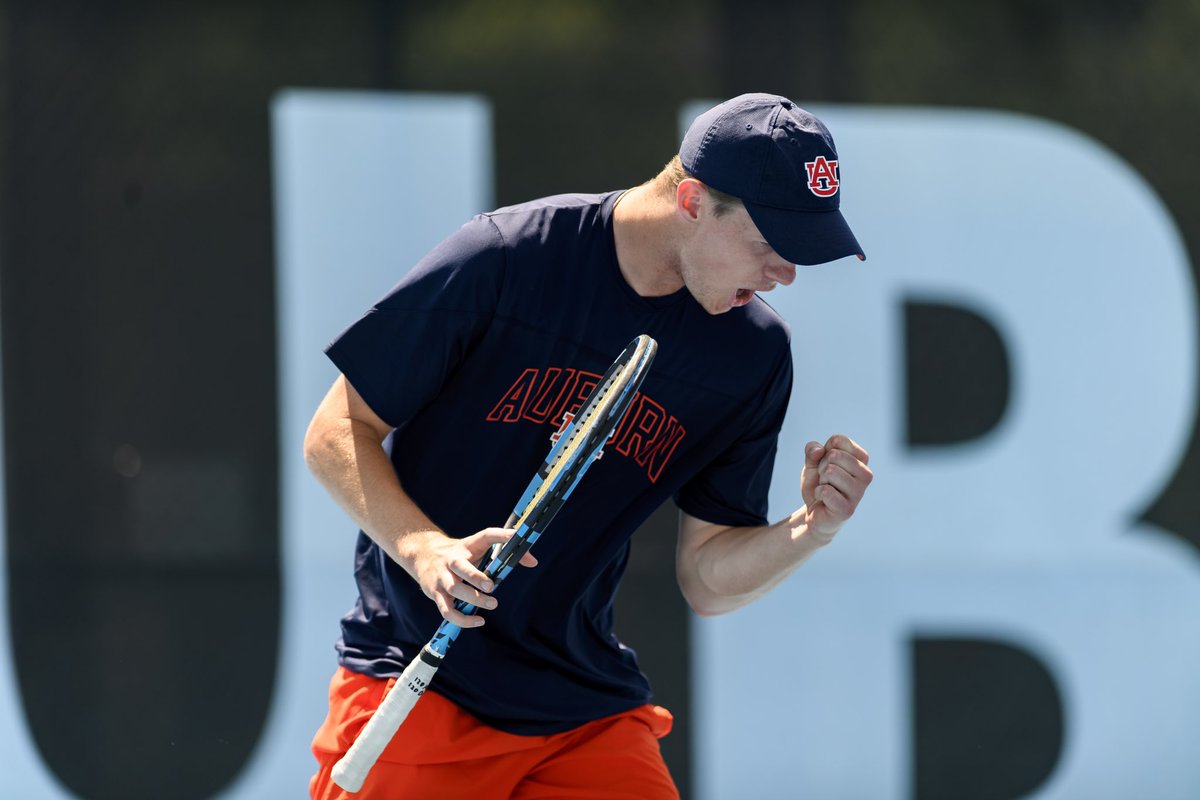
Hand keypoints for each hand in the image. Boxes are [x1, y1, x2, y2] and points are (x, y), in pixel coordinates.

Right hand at [401, 527, 537, 627]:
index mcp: (467, 546)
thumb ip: (505, 552)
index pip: (486, 535)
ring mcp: (442, 578)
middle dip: (476, 578)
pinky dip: (462, 620)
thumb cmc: (460, 553)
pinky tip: (478, 621)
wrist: (422, 555)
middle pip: (461, 567)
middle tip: (492, 587)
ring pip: (454, 591)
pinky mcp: (435, 594)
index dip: (502, 535)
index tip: (517, 537)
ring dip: (473, 600)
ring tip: (492, 604)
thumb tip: (534, 562)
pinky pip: (447, 611)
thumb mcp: (478, 547)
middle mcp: (452, 560)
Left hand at [800, 434, 872, 544]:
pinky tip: (824, 501)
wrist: (815, 512)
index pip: (839, 440)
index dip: (824, 452)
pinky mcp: (849, 509)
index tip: (827, 465)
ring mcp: (859, 493)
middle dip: (822, 467)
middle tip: (825, 480)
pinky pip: (826, 491)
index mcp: (861, 459)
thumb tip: (818, 450)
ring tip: (826, 490)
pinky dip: (818, 493)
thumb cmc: (819, 483)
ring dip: (821, 481)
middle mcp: (866, 475)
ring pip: (831, 471)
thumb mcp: (812, 463)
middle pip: (834, 455)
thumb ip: (812, 451)